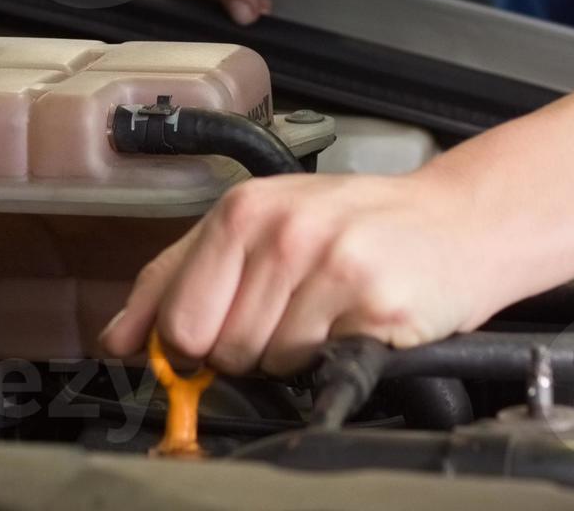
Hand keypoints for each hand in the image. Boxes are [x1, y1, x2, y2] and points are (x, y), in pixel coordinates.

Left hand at [96, 171, 496, 376]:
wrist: (456, 220)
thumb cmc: (355, 224)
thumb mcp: (262, 225)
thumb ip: (178, 277)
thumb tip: (117, 337)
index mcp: (244, 209)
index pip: (177, 314)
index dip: (192, 342)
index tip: (214, 339)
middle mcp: (283, 230)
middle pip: (220, 347)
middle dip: (249, 347)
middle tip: (291, 311)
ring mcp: (330, 263)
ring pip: (268, 361)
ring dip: (294, 354)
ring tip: (327, 311)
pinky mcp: (372, 301)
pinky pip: (321, 365)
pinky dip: (335, 357)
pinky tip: (355, 320)